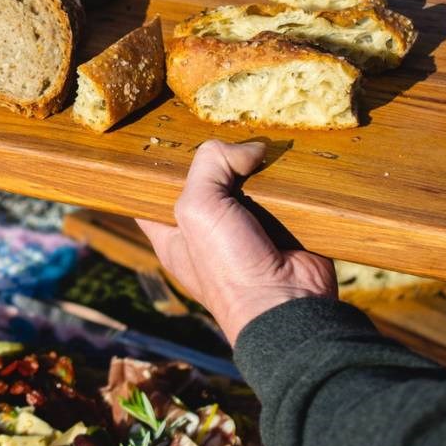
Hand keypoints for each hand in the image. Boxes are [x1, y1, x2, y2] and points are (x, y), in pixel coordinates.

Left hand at [137, 140, 336, 344]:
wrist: (288, 305)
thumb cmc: (229, 268)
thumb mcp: (198, 208)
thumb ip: (209, 164)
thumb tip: (251, 149)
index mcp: (175, 230)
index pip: (157, 192)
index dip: (162, 167)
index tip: (172, 141)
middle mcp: (208, 228)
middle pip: (209, 177)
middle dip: (220, 158)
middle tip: (229, 140)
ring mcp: (248, 226)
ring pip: (250, 179)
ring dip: (260, 166)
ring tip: (265, 152)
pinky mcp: (283, 225)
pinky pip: (283, 192)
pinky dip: (288, 180)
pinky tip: (288, 166)